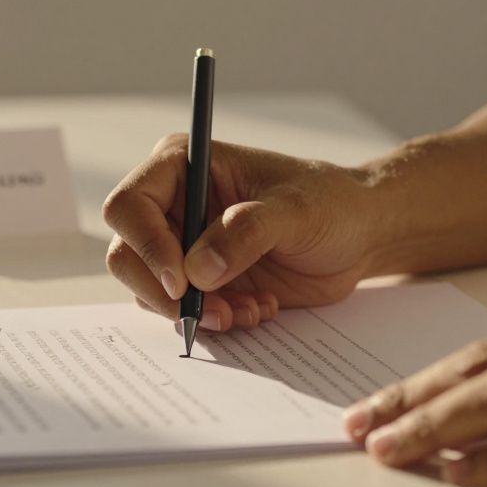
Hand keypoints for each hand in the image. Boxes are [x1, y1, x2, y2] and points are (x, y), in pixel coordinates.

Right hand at [103, 134, 382, 330]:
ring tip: (250, 308)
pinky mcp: (201, 282)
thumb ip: (245, 232)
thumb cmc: (331, 203)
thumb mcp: (294, 211)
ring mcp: (183, 246)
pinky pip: (183, 312)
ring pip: (151, 291)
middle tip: (212, 312)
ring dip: (197, 311)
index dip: (146, 245)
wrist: (359, 236)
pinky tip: (258, 308)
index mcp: (181, 166)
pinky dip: (218, 320)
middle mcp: (173, 205)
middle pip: (127, 254)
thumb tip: (197, 270)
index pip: (130, 205)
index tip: (181, 282)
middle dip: (166, 292)